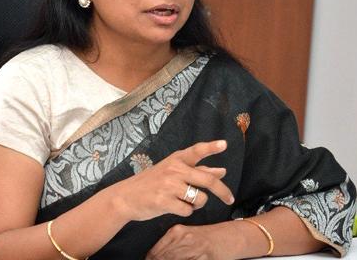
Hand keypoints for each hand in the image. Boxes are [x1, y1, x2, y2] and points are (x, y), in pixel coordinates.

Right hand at [109, 140, 233, 221]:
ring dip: (198, 204)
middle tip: (230, 199)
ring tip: (186, 201)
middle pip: (207, 180)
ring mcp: (169, 186)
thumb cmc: (152, 183)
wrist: (126, 197)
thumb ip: (198, 170)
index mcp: (176, 159)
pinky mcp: (165, 201)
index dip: (211, 147)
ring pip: (200, 198)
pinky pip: (188, 210)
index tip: (225, 144)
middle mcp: (174, 170)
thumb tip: (222, 171)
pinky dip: (186, 211)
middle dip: (223, 191)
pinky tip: (176, 207)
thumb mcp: (173, 172)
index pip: (196, 150)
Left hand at [146, 224, 227, 259]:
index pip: (155, 252)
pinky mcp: (203, 259)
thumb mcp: (186, 235)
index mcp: (176, 231)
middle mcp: (183, 239)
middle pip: (162, 259)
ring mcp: (194, 250)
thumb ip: (171, 245)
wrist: (230, 238)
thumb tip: (154, 257)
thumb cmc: (207, 238)